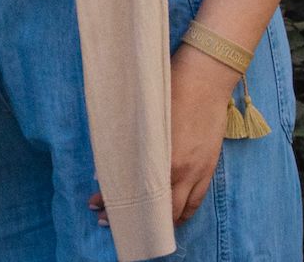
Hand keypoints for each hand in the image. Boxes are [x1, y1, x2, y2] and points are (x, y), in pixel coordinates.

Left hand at [90, 46, 237, 228]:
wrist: (206, 78)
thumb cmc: (167, 89)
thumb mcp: (139, 115)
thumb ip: (125, 143)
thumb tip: (105, 165)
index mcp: (161, 157)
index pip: (132, 190)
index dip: (112, 200)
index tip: (94, 204)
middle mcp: (181, 170)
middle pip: (155, 208)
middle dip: (131, 217)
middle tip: (108, 219)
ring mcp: (198, 171)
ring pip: (178, 211)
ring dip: (158, 221)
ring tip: (138, 225)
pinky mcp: (209, 168)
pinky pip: (196, 201)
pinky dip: (182, 214)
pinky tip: (170, 218)